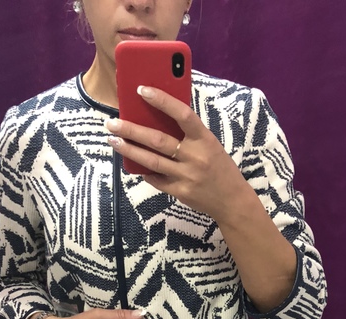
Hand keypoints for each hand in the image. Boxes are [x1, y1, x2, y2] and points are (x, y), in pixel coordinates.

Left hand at [105, 87, 250, 223]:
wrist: (232, 201)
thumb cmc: (220, 168)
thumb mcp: (210, 145)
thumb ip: (190, 134)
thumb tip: (159, 118)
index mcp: (205, 140)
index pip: (182, 114)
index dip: (162, 100)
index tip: (141, 90)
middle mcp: (195, 157)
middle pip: (158, 140)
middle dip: (132, 130)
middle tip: (112, 123)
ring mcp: (187, 176)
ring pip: (152, 161)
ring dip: (130, 150)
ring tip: (114, 141)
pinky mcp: (181, 192)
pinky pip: (157, 180)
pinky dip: (143, 170)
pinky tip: (132, 163)